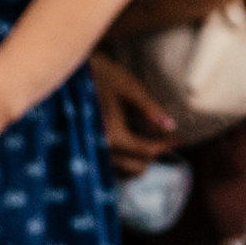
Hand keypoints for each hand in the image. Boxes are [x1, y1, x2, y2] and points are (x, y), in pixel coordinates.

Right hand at [89, 53, 175, 179]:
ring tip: (145, 143)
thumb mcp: (129, 88)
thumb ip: (150, 109)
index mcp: (113, 135)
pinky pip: (107, 168)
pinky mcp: (82, 151)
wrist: (66, 72)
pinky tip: (126, 146)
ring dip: (136, 161)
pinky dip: (121, 161)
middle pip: (135, 168)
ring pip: (121, 172)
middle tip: (163, 139)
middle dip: (152, 155)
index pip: (146, 151)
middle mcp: (100, 150)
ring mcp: (89, 153)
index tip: (179, 137)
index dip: (166, 145)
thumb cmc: (100, 75)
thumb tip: (171, 127)